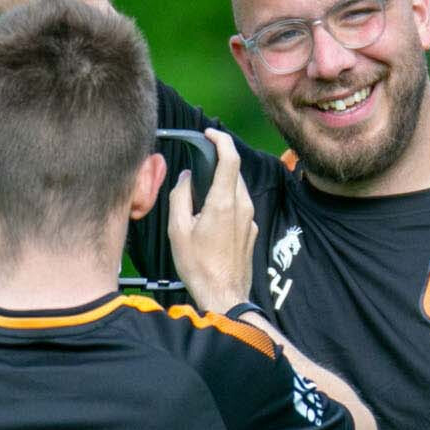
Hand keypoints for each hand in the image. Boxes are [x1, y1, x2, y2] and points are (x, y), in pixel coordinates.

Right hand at [167, 129, 256, 312]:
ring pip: (237, 188)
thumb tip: (186, 178)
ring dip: (221, 183)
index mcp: (223, 202)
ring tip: (200, 195)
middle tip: (198, 165)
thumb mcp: (177, 230)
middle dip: (217, 162)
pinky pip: (240, 206)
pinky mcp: (251, 230)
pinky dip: (226, 201)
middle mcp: (242, 206)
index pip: (230, 158)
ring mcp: (250, 218)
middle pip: (233, 171)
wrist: (224, 295)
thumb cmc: (198, 266)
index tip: (209, 134)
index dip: (221, 139)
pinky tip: (210, 218)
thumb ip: (180, 197)